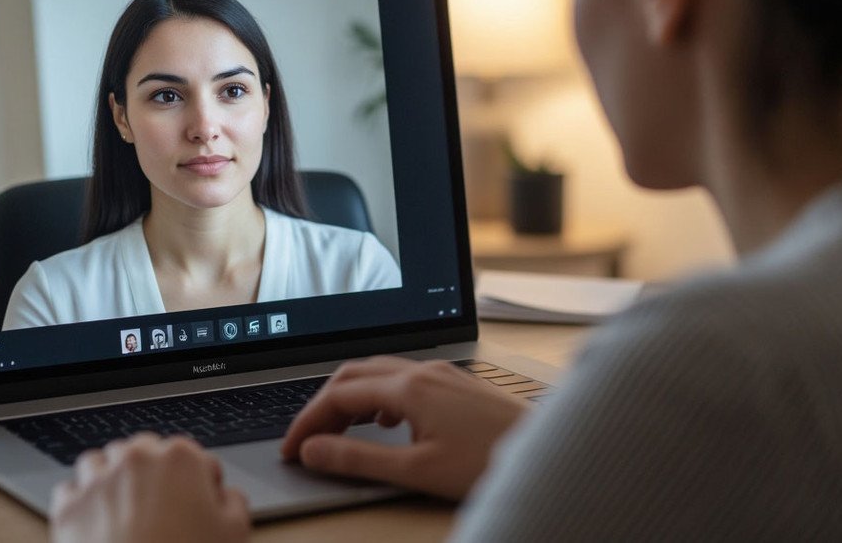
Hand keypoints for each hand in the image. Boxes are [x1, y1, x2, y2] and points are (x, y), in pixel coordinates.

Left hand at [51, 433, 249, 542]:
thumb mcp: (236, 532)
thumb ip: (234, 503)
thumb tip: (225, 496)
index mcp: (179, 458)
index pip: (194, 455)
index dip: (200, 481)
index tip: (198, 500)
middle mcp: (135, 459)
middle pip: (143, 451)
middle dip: (152, 473)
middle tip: (160, 507)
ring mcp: (98, 481)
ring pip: (100, 463)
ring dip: (110, 478)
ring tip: (122, 507)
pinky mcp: (69, 507)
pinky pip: (69, 492)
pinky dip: (80, 503)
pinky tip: (95, 521)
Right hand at [280, 356, 526, 500]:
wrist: (549, 453)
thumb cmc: (490, 462)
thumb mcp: (416, 470)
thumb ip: (359, 459)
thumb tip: (315, 452)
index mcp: (409, 388)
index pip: (339, 395)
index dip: (308, 422)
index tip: (292, 448)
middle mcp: (423, 372)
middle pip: (353, 374)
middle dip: (323, 405)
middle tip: (307, 439)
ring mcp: (442, 374)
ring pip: (379, 373)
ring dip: (350, 398)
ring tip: (338, 431)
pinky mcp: (457, 384)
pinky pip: (403, 378)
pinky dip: (378, 396)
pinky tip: (385, 422)